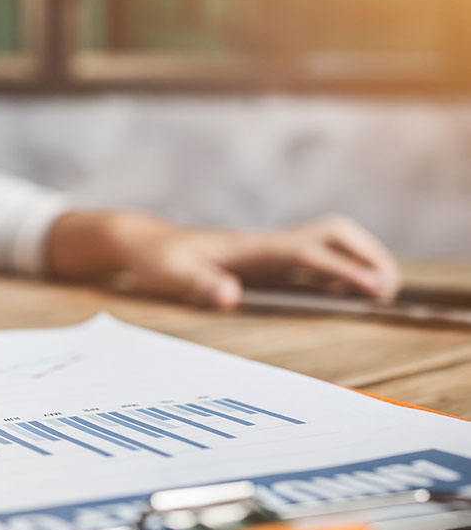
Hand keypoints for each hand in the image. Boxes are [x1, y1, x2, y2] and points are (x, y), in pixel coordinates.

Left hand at [48, 210, 400, 309]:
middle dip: (366, 253)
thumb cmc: (155, 258)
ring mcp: (267, 251)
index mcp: (250, 248)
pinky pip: (312, 260)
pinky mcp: (263, 261)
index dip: (342, 268)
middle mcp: (266, 245)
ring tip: (380, 292)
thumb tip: (230, 297)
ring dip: (358, 260)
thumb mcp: (169, 275)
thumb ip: (198, 285)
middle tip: (387, 288)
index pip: (307, 252)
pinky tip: (345, 292)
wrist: (143, 242)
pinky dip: (338, 270)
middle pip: (331, 232)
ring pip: (327, 243)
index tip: (373, 288)